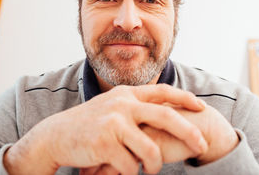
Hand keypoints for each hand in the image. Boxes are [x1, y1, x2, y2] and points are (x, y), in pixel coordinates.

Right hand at [82, 104, 238, 174]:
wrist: (56, 135)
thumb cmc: (89, 124)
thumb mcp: (112, 107)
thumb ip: (134, 107)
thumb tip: (164, 114)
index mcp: (126, 94)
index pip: (162, 92)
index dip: (184, 98)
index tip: (201, 107)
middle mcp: (122, 104)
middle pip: (166, 116)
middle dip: (188, 131)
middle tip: (202, 145)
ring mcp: (113, 123)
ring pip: (151, 151)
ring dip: (155, 166)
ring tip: (151, 170)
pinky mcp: (105, 143)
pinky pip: (129, 166)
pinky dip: (130, 173)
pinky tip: (121, 171)